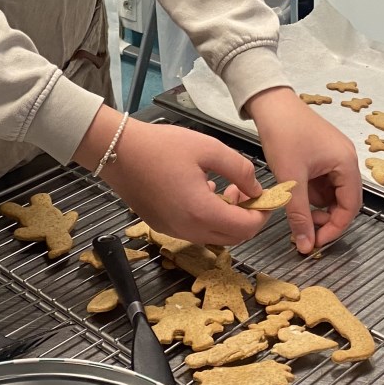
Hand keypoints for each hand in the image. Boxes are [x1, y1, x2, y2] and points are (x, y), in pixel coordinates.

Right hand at [75, 107, 269, 246]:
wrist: (118, 151)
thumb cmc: (161, 147)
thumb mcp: (209, 148)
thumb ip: (240, 169)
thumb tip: (256, 188)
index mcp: (202, 212)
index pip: (247, 228)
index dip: (262, 214)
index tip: (265, 196)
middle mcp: (188, 230)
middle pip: (233, 238)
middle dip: (246, 217)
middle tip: (245, 190)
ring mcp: (172, 231)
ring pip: (214, 237)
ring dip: (227, 219)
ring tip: (224, 187)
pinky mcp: (161, 226)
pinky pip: (195, 231)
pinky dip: (208, 219)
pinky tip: (202, 191)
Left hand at [246, 86, 361, 253]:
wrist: (270, 102)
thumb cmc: (284, 132)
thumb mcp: (291, 178)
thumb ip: (299, 214)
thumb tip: (306, 244)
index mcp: (346, 163)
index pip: (351, 207)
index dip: (334, 228)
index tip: (316, 242)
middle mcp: (346, 159)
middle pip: (344, 201)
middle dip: (325, 218)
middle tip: (304, 229)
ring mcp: (334, 155)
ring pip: (331, 193)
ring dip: (316, 205)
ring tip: (295, 206)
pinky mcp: (321, 153)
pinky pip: (322, 181)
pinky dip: (310, 191)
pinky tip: (294, 190)